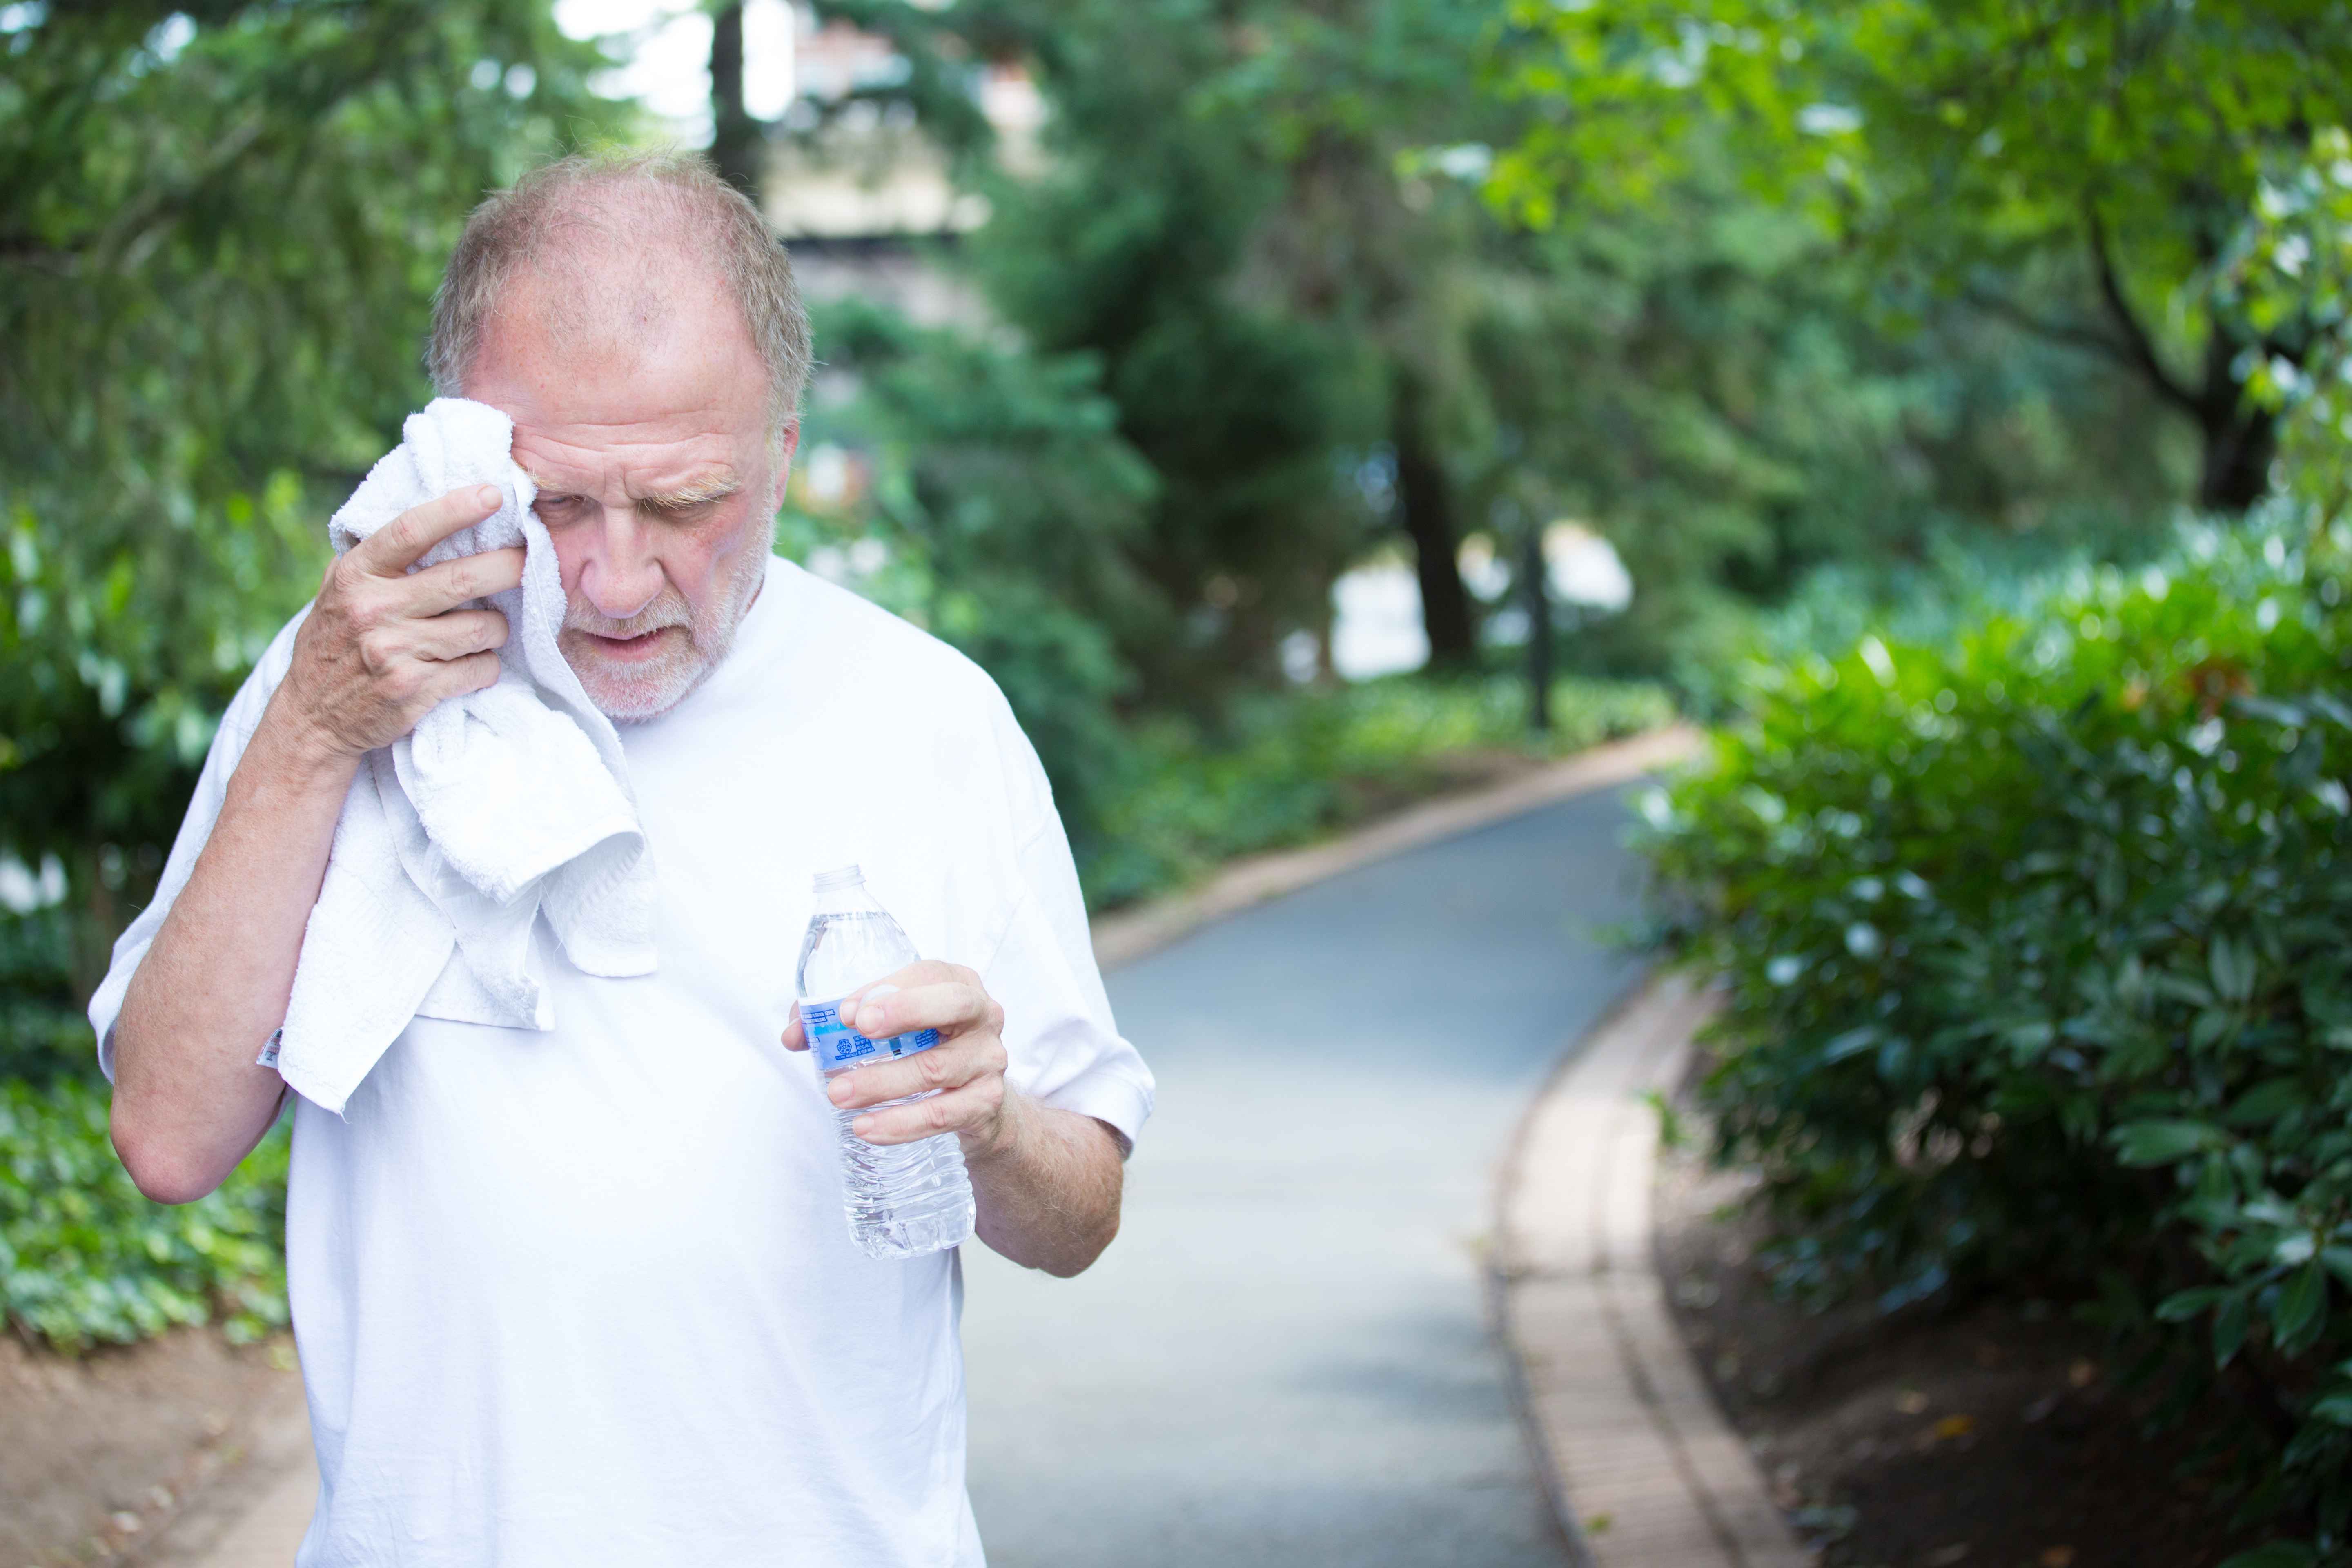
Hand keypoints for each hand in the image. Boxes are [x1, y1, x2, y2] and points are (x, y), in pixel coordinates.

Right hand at [269, 486, 524, 762]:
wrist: (312, 718)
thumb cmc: (335, 644)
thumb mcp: (339, 592)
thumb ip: (377, 560)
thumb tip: (437, 517)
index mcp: (356, 576)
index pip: (411, 531)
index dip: (456, 509)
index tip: (493, 494)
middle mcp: (374, 610)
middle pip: (463, 579)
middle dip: (508, 567)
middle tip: (526, 562)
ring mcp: (395, 651)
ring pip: (482, 627)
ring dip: (497, 628)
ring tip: (486, 629)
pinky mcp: (416, 690)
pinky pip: (480, 668)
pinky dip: (486, 666)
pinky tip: (471, 666)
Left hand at [782, 960, 1019, 1159]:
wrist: (976, 1101)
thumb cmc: (928, 1048)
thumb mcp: (894, 1025)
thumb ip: (841, 1023)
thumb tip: (795, 1034)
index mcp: (957, 983)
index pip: (927, 974)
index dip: (888, 990)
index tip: (846, 1012)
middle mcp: (983, 1015)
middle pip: (953, 1005)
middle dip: (904, 1012)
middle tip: (856, 1029)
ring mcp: (989, 1060)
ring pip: (936, 1069)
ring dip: (882, 1083)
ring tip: (838, 1095)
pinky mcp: (985, 1102)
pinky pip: (941, 1115)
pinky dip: (901, 1124)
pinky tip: (867, 1128)